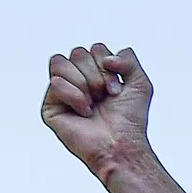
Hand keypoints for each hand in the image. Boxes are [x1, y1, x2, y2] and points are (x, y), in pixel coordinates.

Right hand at [42, 44, 155, 181]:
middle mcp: (78, 80)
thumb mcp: (140, 83)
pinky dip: (74, 96)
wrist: (121, 143)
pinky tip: (83, 111)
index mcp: (97, 73)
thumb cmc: (130, 119)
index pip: (95, 49)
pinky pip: (55, 82)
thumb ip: (128, 59)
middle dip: (97, 74)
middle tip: (106, 96)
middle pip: (78, 52)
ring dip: (84, 83)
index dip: (108, 65)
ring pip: (60, 62)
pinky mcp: (50, 105)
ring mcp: (62, 91)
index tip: (118, 89)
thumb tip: (106, 56)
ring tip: (93, 104)